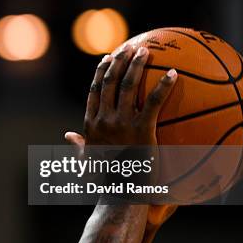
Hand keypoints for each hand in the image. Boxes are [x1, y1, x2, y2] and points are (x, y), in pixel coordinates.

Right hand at [70, 44, 179, 227]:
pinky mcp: (142, 129)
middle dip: (120, 60)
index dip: (101, 72)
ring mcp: (122, 123)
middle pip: (110, 82)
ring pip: (128, 85)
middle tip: (130, 47)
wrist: (121, 194)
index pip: (95, 90)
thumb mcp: (87, 161)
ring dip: (137, 65)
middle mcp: (104, 119)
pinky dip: (163, 85)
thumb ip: (79, 145)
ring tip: (146, 51)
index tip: (107, 58)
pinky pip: (154, 102)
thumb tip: (68, 135)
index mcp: (91, 124)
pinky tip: (174, 74)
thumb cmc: (107, 180)